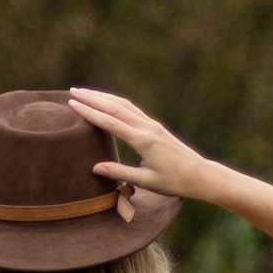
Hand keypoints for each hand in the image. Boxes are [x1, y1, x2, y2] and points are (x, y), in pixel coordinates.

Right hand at [66, 87, 212, 206]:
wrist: (200, 175)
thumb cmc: (174, 182)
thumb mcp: (146, 181)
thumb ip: (119, 173)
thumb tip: (95, 167)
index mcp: (143, 141)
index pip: (110, 122)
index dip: (90, 112)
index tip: (73, 103)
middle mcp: (147, 128)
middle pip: (115, 107)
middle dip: (93, 98)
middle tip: (72, 91)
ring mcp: (152, 124)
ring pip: (124, 104)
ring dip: (103, 96)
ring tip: (84, 92)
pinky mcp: (155, 126)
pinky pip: (132, 109)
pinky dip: (116, 102)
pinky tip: (107, 100)